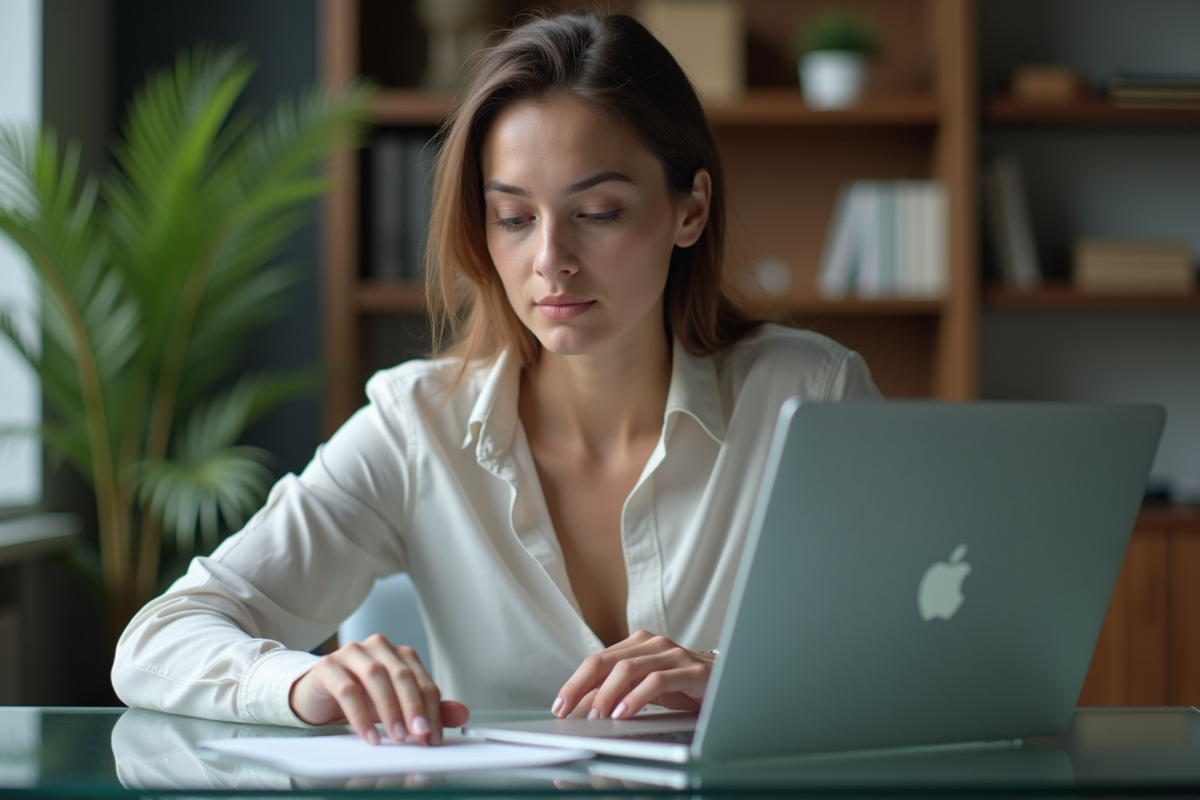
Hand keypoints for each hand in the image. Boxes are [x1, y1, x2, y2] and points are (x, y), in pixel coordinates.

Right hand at [289, 633, 468, 745]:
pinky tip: (369, 735)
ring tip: (397, 737)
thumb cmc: (361, 698)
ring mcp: (352, 652)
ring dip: (390, 710)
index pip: (423, 680)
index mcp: (400, 654)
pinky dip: (360, 715)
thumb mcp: (396, 706)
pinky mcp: (328, 666)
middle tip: (420, 734)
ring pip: (376, 676)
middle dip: (414, 707)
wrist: (318, 695)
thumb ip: (428, 708)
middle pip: (402, 675)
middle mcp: (378, 647)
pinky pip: (347, 689)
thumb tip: (461, 714)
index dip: (432, 709)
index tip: (434, 735)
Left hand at [551, 630, 715, 720]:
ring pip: (629, 668)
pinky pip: (658, 681)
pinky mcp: (694, 671)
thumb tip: (584, 707)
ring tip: (595, 716)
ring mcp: (674, 655)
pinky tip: (624, 713)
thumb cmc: (687, 689)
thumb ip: (620, 691)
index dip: (575, 682)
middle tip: (566, 710)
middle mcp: (654, 644)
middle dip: (581, 687)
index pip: (598, 661)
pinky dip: (636, 698)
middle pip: (606, 661)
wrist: (732, 686)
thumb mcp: (648, 689)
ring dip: (606, 694)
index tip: (560, 705)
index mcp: (639, 645)